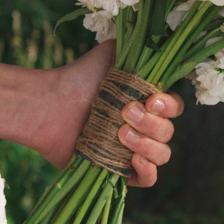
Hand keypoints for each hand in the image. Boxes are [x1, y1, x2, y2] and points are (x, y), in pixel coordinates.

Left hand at [41, 42, 184, 187]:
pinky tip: (135, 160)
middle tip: (125, 113)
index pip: (174, 108)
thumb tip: (161, 43)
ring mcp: (131, 150)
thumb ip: (139, 50)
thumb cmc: (78, 78)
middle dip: (151, 124)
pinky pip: (147, 180)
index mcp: (145, 103)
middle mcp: (142, 127)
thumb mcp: (110, 54)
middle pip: (168, 132)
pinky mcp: (117, 170)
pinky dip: (148, 171)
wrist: (49, 105)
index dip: (168, 106)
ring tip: (121, 134)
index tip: (150, 100)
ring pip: (161, 155)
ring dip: (148, 145)